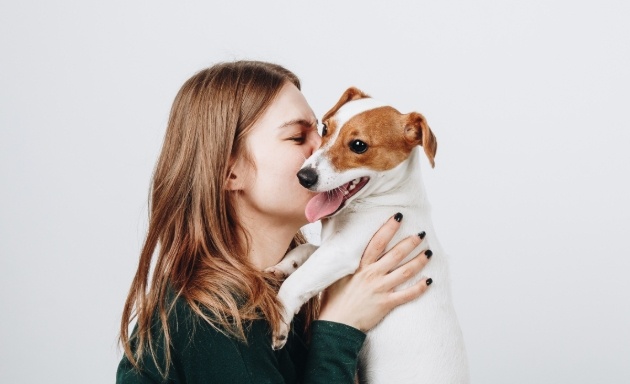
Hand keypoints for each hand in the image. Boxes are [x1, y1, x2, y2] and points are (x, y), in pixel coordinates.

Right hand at [318, 213, 431, 331]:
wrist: (336, 323)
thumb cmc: (333, 300)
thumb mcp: (335, 275)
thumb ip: (344, 262)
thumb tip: (343, 248)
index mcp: (359, 266)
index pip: (376, 242)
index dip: (388, 228)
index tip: (398, 217)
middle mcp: (372, 274)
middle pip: (395, 254)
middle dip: (410, 242)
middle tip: (422, 234)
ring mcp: (380, 289)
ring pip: (405, 272)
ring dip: (418, 262)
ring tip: (429, 253)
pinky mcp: (386, 303)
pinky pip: (406, 295)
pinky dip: (419, 288)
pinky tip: (429, 281)